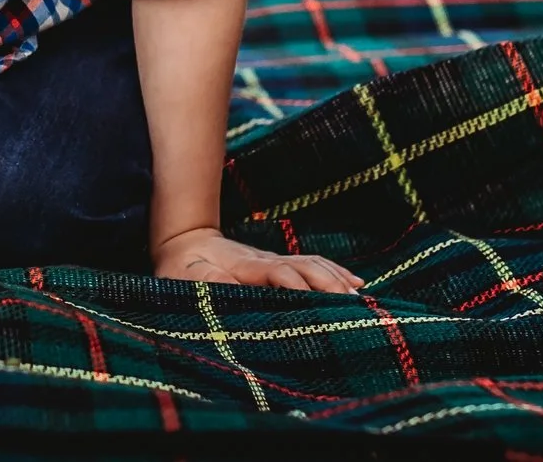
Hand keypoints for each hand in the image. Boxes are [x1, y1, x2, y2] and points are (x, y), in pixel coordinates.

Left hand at [152, 227, 361, 292]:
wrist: (183, 241)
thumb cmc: (182, 268)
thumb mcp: (186, 278)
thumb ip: (209, 284)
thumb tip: (232, 290)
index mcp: (244, 266)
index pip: (276, 271)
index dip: (294, 283)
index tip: (310, 298)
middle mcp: (265, 260)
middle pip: (303, 265)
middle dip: (327, 281)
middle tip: (350, 302)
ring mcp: (274, 260)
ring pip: (312, 264)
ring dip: (336, 278)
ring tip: (360, 297)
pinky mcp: (278, 265)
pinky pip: (312, 266)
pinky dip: (335, 273)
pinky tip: (356, 283)